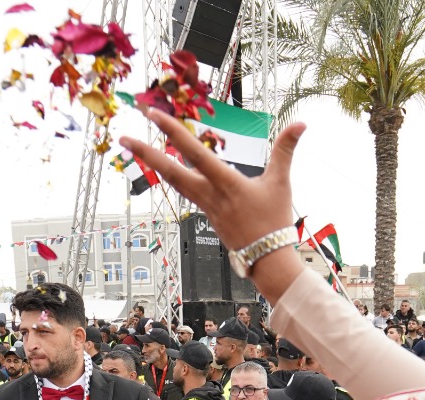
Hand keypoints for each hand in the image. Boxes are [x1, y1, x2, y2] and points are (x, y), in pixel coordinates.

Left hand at [120, 111, 304, 259]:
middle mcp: (209, 195)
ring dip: (154, 165)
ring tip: (136, 150)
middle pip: (170, 172)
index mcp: (226, 183)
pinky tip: (168, 168)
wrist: (267, 260)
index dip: (172, 132)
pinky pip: (185, 192)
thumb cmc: (274, 222)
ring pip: (173, 183)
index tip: (153, 115)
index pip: (194, 152)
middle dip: (145, 153)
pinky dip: (173, 177)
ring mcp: (204, 207)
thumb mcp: (281, 182)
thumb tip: (301, 124)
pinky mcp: (206, 215)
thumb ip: (286, 149)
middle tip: (123, 138)